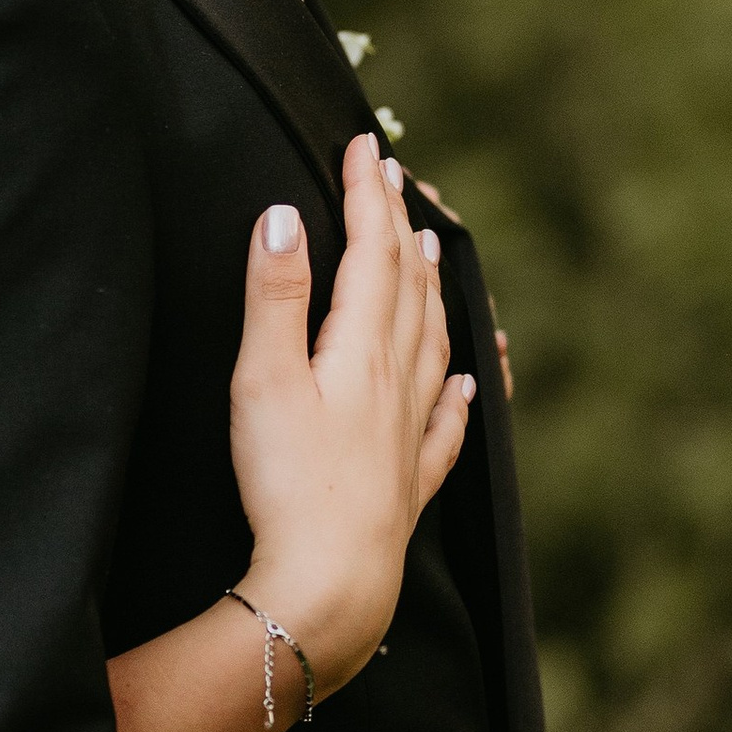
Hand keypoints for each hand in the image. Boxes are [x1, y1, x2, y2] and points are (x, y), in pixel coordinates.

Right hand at [227, 136, 473, 697]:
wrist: (330, 584)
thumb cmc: (287, 484)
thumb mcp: (262, 380)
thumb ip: (274, 298)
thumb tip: (280, 216)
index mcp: (360, 350)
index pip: (369, 252)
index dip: (366, 195)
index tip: (364, 147)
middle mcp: (398, 382)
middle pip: (407, 288)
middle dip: (397, 227)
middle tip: (393, 179)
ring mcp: (410, 433)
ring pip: (433, 344)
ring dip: (430, 292)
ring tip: (430, 256)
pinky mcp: (410, 482)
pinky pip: (446, 423)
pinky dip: (458, 392)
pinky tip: (469, 384)